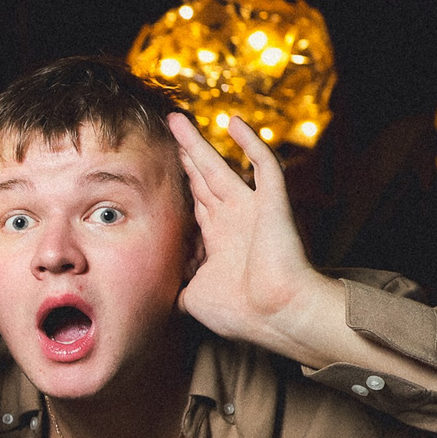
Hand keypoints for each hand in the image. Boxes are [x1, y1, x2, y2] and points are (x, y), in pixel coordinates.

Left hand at [170, 112, 339, 356]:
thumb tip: (158, 288)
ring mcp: (251, 210)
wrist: (278, 317)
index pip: (195, 203)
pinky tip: (233, 122)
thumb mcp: (194, 298)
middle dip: (184, 157)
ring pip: (219, 167)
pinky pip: (263, 166)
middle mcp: (233, 220)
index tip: (162, 166)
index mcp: (218, 240)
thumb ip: (177, 285)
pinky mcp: (271, 203)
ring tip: (176, 120)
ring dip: (197, 144)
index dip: (181, 184)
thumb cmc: (242, 313)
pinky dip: (250, 143)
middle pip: (202, 180)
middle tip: (168, 131)